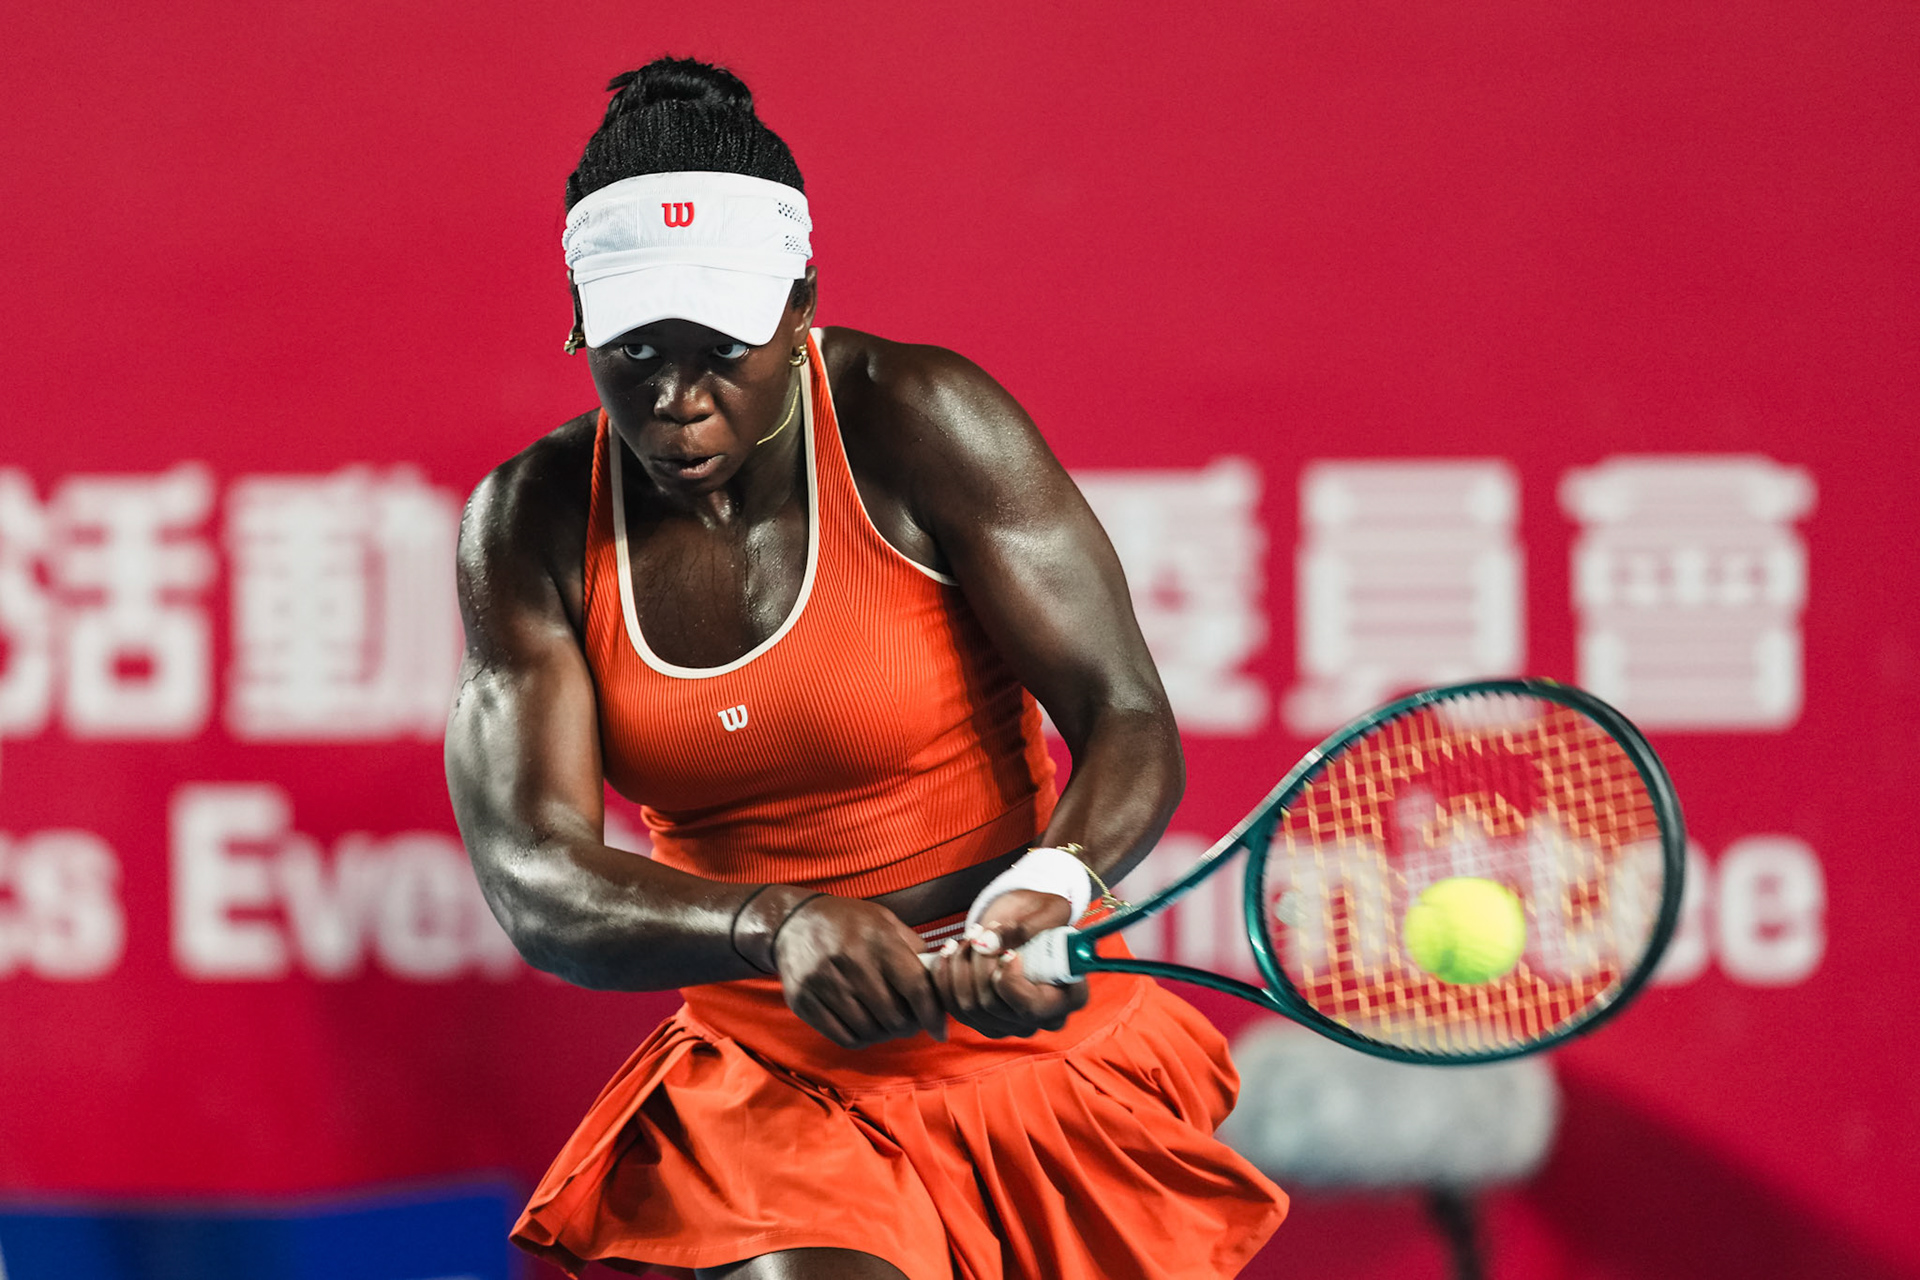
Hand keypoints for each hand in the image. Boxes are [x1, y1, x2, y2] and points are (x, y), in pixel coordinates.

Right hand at [771, 894, 948, 1048]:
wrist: (792, 921)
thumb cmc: (847, 922)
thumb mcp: (884, 922)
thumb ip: (913, 949)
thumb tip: (941, 979)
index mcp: (877, 940)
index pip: (915, 987)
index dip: (932, 1014)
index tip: (940, 1030)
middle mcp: (850, 962)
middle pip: (893, 1015)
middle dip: (908, 1026)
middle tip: (909, 1022)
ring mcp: (824, 983)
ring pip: (869, 1031)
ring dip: (884, 1034)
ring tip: (886, 1024)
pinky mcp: (804, 1001)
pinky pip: (843, 1037)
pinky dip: (861, 1039)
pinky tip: (864, 1028)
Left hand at [929, 888, 1089, 1037]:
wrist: (1026, 918)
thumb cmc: (1045, 913)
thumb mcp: (1049, 910)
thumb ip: (1028, 927)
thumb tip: (994, 942)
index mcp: (1069, 999)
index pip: (1030, 1007)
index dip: (1009, 981)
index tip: (1007, 952)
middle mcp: (1041, 1019)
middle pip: (993, 1006)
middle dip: (979, 964)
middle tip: (982, 932)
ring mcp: (1011, 1023)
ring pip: (969, 1007)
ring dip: (960, 967)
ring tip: (970, 936)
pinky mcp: (985, 1018)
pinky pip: (954, 1008)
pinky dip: (945, 977)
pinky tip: (950, 951)